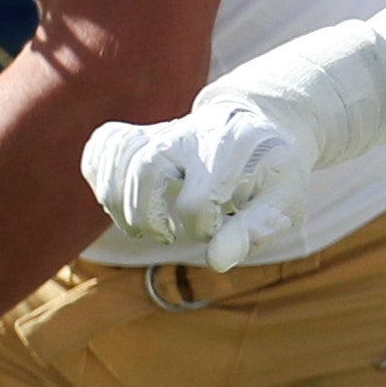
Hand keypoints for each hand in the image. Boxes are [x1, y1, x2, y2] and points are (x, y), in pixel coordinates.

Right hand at [81, 91, 312, 269]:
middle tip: (168, 236)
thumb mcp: (286, 199)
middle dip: (148, 216)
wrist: (261, 126)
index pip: (199, 196)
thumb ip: (256, 228)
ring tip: (142, 227)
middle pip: (146, 168)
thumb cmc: (274, 172)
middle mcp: (191, 132)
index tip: (215, 231)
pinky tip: (119, 199)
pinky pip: (103, 146)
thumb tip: (217, 260)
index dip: (201, 228)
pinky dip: (100, 176)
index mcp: (233, 145)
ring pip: (120, 158)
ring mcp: (162, 130)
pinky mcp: (141, 133)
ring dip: (118, 203)